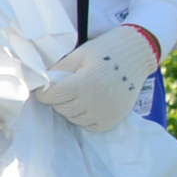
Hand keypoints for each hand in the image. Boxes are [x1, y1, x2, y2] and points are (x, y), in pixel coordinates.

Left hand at [36, 25, 157, 131]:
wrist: (137, 54)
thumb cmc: (104, 51)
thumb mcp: (76, 56)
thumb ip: (56, 71)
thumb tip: (39, 84)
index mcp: (83, 84)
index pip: (49, 97)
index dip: (45, 90)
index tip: (48, 85)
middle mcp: (94, 102)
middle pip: (60, 108)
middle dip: (58, 98)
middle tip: (68, 85)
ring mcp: (105, 113)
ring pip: (72, 118)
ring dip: (70, 107)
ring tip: (81, 92)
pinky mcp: (112, 120)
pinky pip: (88, 125)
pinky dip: (84, 116)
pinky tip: (90, 101)